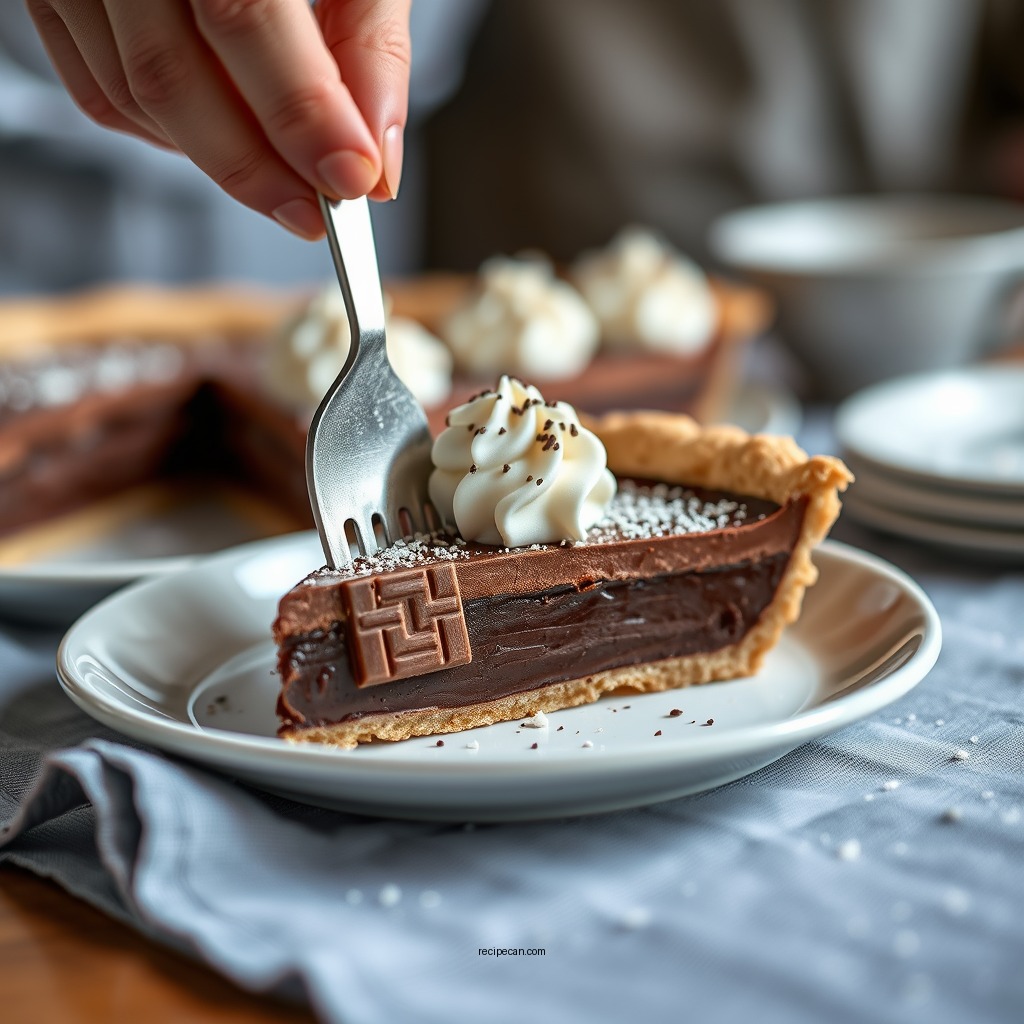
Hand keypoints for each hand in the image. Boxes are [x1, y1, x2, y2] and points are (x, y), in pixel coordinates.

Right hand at [26, 0, 410, 238]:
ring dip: (220, 160)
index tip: (350, 179)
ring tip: (285, 179)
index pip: (243, 13)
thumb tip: (375, 161)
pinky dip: (173, 138)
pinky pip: (104, 95)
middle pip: (172, 74)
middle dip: (256, 167)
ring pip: (134, 97)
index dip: (300, 112)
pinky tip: (225, 135)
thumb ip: (369, 44)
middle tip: (316, 210)